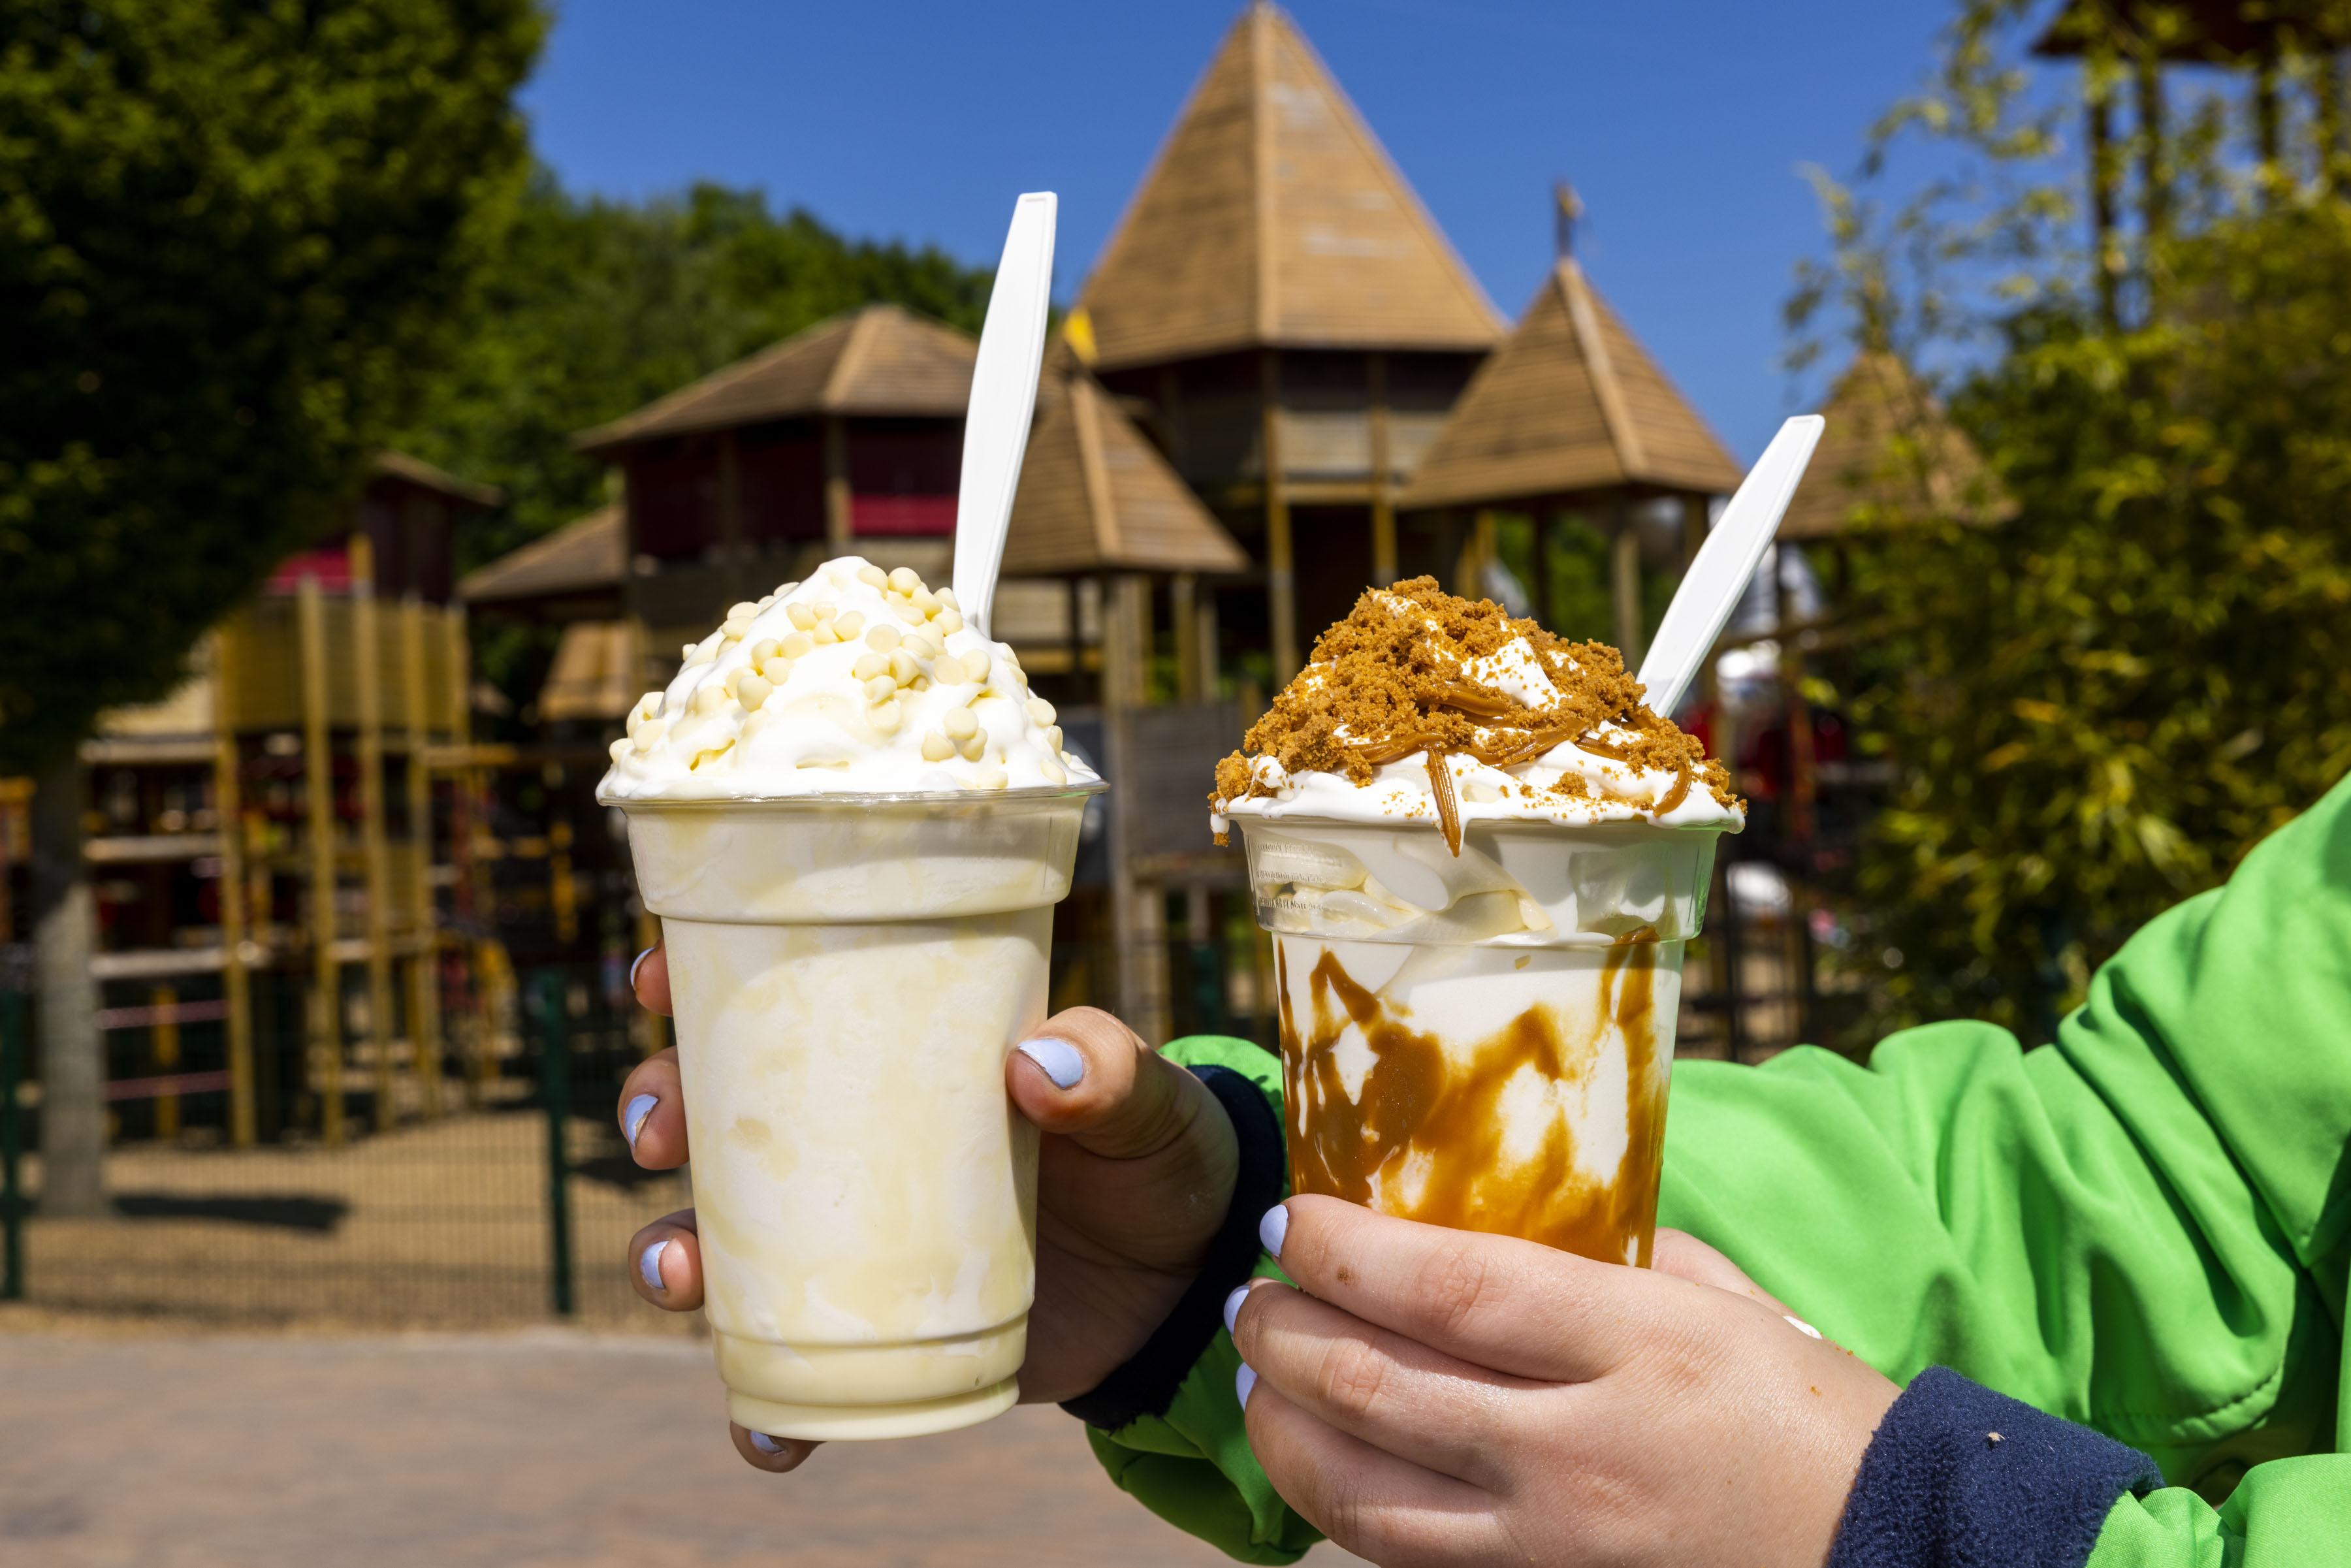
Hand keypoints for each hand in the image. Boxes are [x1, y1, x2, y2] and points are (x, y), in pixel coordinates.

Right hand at [617, 944, 1239, 1472]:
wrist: (1186, 1281)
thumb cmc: (1155, 1154)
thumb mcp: (1147, 1103)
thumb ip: (1110, 1073)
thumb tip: (1035, 1063)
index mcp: (898, 1053)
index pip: (774, 995)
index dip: (693, 981)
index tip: (654, 981)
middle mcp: (851, 1140)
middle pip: (714, 1113)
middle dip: (657, 1112)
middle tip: (655, 1135)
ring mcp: (851, 1242)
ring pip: (719, 1244)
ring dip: (670, 1256)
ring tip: (672, 1276)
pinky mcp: (872, 1335)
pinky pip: (789, 1380)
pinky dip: (765, 1415)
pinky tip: (769, 1439)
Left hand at [1230, 1197, 1899, 1567]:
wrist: (1898, 1556)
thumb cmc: (1815, 1415)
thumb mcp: (1726, 1304)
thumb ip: (1614, 1257)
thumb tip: (1508, 1212)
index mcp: (1638, 1344)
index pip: (1448, 1288)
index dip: (1345, 1252)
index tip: (1290, 1221)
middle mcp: (1583, 1449)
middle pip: (1381, 1386)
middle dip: (1284, 1334)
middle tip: (1250, 1296)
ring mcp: (1556, 1545)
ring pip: (1367, 1495)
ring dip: (1283, 1430)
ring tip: (1255, 1382)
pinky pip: (1412, 1562)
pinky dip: (1342, 1515)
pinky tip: (1319, 1469)